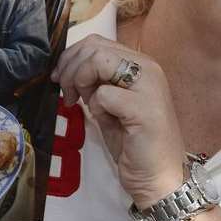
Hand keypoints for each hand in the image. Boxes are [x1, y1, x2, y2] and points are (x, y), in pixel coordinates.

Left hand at [50, 34, 185, 208]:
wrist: (160, 179)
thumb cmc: (134, 145)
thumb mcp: (109, 106)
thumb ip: (95, 83)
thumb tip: (67, 69)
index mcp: (141, 65)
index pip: (97, 42)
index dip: (72, 57)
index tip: (60, 79)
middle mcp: (148, 68)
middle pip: (94, 47)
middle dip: (70, 67)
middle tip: (66, 93)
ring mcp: (149, 86)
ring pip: (98, 60)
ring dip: (79, 80)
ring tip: (78, 102)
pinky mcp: (144, 108)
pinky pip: (104, 94)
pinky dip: (95, 107)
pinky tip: (104, 121)